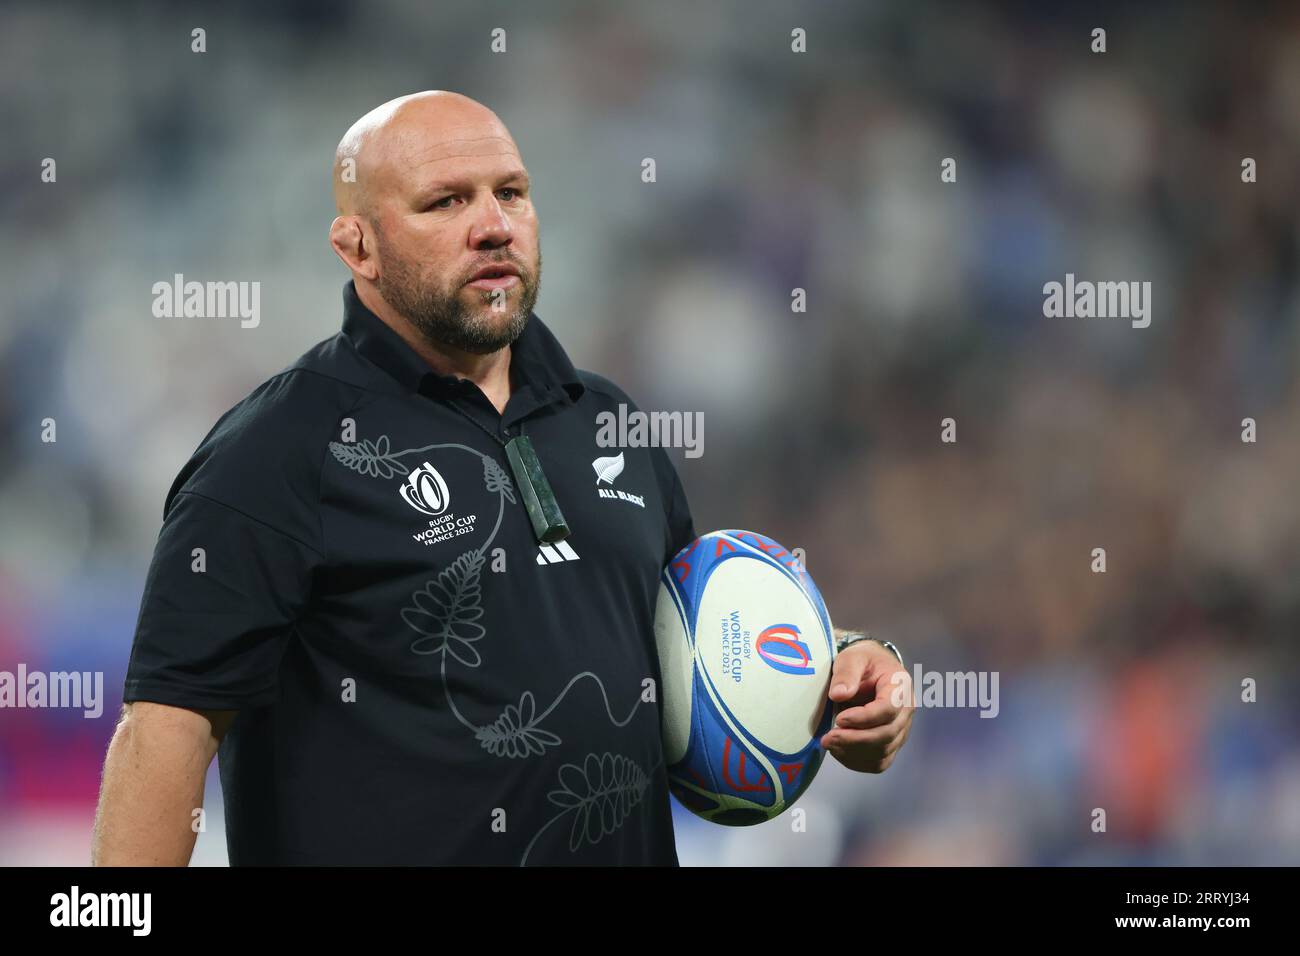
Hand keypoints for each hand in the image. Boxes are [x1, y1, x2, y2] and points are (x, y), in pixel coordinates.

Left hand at [820, 638, 913, 772]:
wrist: (872, 669)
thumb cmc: (863, 662)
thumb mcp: (852, 657)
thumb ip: (846, 673)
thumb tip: (839, 694)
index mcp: (900, 685)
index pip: (889, 708)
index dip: (864, 718)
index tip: (840, 719)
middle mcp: (906, 710)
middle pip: (887, 734)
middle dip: (855, 739)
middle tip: (828, 737)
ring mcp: (901, 729)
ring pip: (883, 752)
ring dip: (853, 752)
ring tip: (829, 743)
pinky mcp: (892, 744)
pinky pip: (879, 762)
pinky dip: (858, 762)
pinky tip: (838, 752)